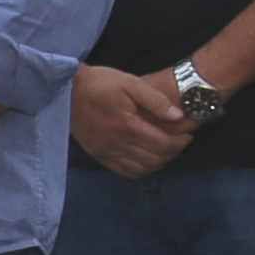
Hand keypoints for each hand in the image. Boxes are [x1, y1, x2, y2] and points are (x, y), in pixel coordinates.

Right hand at [68, 62, 200, 179]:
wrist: (65, 91)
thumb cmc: (99, 83)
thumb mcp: (130, 82)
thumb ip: (156, 100)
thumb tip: (178, 116)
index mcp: (127, 125)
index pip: (164, 144)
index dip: (181, 141)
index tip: (189, 133)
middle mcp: (117, 143)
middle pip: (155, 158)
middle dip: (174, 151)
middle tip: (182, 141)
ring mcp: (106, 152)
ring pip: (142, 168)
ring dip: (160, 162)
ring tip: (167, 149)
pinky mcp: (98, 155)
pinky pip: (125, 171)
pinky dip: (141, 170)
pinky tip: (147, 159)